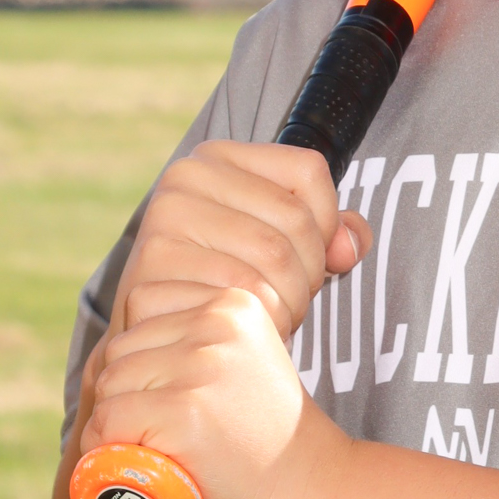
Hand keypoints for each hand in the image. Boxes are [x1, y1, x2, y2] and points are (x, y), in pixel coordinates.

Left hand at [84, 286, 340, 498]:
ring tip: (161, 448)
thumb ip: (192, 338)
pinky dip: (110, 449)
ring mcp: (202, 365)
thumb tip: (114, 346)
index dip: (142, 355)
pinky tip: (148, 464)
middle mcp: (219, 321)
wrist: (311, 494)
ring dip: (117, 425)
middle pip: (120, 347)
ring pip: (110, 385)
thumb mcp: (240, 363)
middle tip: (165, 432)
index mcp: (234, 302)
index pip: (142, 301)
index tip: (172, 395)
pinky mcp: (185, 411)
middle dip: (127, 394)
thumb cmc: (264, 438)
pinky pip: (109, 421)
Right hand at [114, 142, 372, 344]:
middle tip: (292, 300)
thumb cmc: (225, 283)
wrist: (158, 340)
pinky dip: (259, 325)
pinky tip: (245, 332)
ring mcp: (162, 226)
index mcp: (216, 158)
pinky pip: (240, 300)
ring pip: (273, 263)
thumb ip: (329, 232)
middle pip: (295, 223)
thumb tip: (348, 247)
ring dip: (289, 305)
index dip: (328, 223)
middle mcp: (183, 180)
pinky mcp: (151, 276)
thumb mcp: (278, 241)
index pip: (308, 170)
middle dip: (310, 275)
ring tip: (272, 317)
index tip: (311, 257)